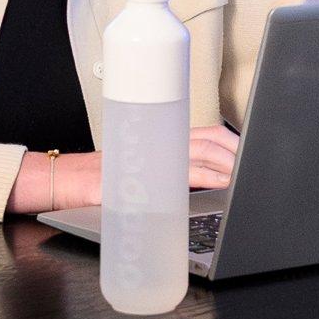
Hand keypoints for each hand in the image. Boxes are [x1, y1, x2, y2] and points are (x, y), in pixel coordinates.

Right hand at [5, 126, 243, 215]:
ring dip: (224, 165)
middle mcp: (156, 143)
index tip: (254, 153)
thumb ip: (170, 170)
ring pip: (196, 153)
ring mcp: (146, 159)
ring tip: (243, 175)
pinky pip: (174, 176)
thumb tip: (209, 179)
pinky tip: (216, 184)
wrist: (62, 181)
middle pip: (207, 141)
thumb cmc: (100, 180)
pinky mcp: (138, 178)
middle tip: (256, 166)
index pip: (206, 134)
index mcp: (160, 138)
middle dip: (235, 154)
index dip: (231, 143)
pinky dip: (200, 178)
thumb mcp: (139, 169)